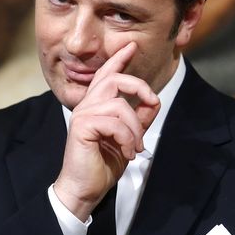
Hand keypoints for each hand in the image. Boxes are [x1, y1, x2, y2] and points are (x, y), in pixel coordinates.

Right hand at [53, 42, 160, 220]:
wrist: (84, 189)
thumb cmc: (102, 164)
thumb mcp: (128, 138)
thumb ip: (139, 118)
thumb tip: (153, 101)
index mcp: (96, 105)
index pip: (106, 74)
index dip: (119, 59)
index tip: (132, 46)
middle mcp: (87, 105)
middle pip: (114, 79)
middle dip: (139, 87)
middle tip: (152, 102)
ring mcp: (83, 114)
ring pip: (120, 105)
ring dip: (135, 128)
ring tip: (135, 147)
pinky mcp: (82, 126)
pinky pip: (114, 122)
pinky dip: (127, 138)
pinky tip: (127, 152)